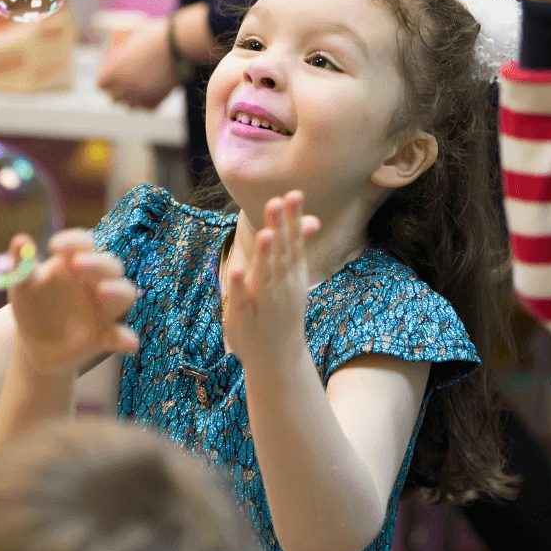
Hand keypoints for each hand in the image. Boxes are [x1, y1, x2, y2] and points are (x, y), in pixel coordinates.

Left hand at [7, 229, 138, 377]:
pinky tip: (128, 344)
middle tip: (79, 264)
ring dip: (117, 291)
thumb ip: (22, 265)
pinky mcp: (106, 335)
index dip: (73, 241)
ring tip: (103, 291)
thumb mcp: (23, 285)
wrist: (35, 343)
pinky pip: (121, 335)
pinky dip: (126, 339)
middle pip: (109, 265)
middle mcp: (96, 281)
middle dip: (97, 263)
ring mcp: (104, 308)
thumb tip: (20, 240)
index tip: (54, 246)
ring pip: (124, 294)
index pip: (84, 243)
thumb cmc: (33, 304)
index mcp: (75, 262)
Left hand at [97, 17, 175, 107]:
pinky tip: (155, 89)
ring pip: (130, 106)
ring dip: (133, 98)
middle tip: (126, 83)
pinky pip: (147, 107)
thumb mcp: (132, 42)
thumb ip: (123, 55)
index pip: (101, 85)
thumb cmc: (154, 38)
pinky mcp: (154, 103)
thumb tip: (121, 58)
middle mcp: (122, 88)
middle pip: (114, 98)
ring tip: (141, 87)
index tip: (113, 76)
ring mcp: (138, 98)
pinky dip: (150, 101)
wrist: (177, 46)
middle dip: (118, 91)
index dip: (107, 80)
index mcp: (112, 72)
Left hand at [223, 192, 320, 369]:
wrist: (278, 356)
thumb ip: (298, 247)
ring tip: (265, 235)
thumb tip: (314, 220)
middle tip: (276, 203)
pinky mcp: (243, 316)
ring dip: (265, 255)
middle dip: (279, 228)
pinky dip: (239, 286)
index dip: (293, 219)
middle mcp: (280, 285)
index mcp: (291, 273)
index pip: (293, 241)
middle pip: (281, 253)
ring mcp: (263, 301)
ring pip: (264, 275)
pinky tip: (236, 270)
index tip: (294, 194)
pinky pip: (241, 299)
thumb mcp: (293, 278)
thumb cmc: (282, 310)